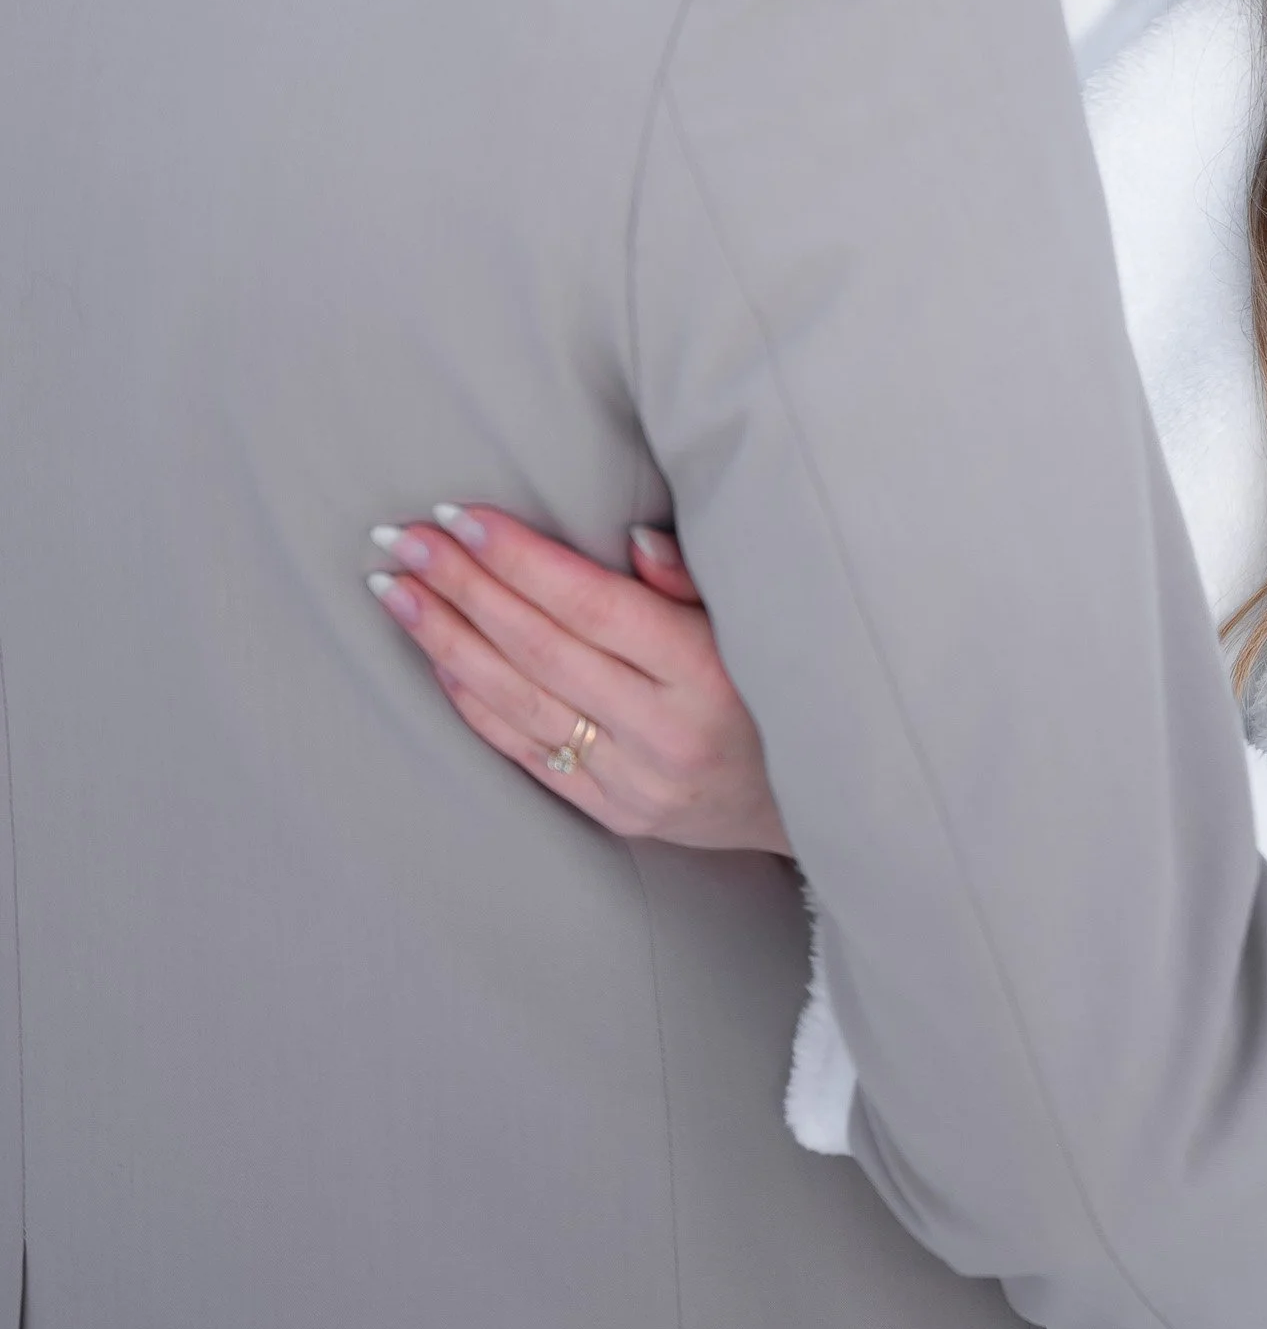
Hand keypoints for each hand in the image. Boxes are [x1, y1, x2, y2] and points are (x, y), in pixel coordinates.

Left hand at [366, 505, 791, 853]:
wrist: (811, 801)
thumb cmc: (778, 682)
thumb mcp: (752, 618)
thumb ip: (690, 579)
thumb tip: (628, 538)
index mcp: (702, 668)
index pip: (589, 604)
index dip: (518, 558)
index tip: (459, 516)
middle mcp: (662, 728)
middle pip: (538, 646)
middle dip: (461, 586)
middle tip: (400, 539)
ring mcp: (633, 779)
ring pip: (517, 699)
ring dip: (445, 639)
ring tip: (394, 590)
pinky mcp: (611, 813)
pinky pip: (524, 750)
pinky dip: (472, 700)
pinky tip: (435, 656)